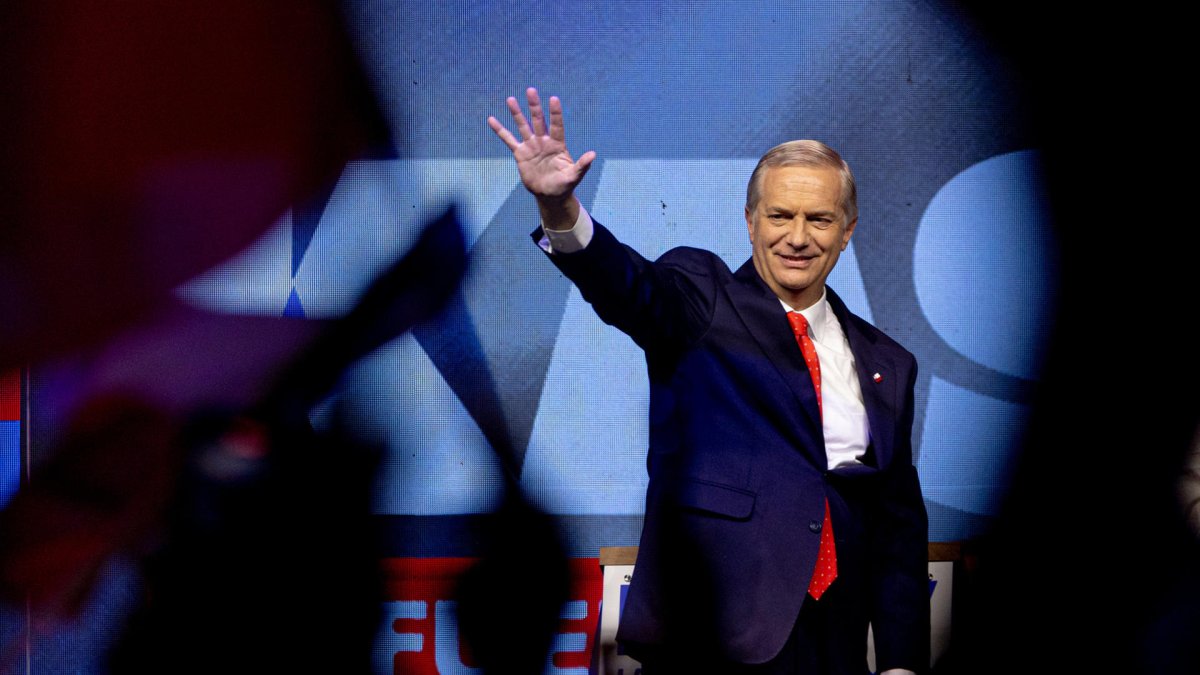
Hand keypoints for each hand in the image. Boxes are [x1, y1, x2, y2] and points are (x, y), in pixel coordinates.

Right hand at [488, 88, 594, 228]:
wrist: (549, 195)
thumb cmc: (564, 185)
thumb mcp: (574, 176)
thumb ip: (582, 165)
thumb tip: (593, 154)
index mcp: (557, 144)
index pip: (557, 125)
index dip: (555, 113)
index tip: (553, 99)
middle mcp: (544, 141)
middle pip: (538, 120)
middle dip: (534, 106)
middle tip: (531, 90)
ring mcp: (531, 146)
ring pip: (523, 126)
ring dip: (517, 113)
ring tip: (510, 99)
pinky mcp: (520, 153)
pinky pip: (508, 140)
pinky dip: (500, 130)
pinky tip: (492, 120)